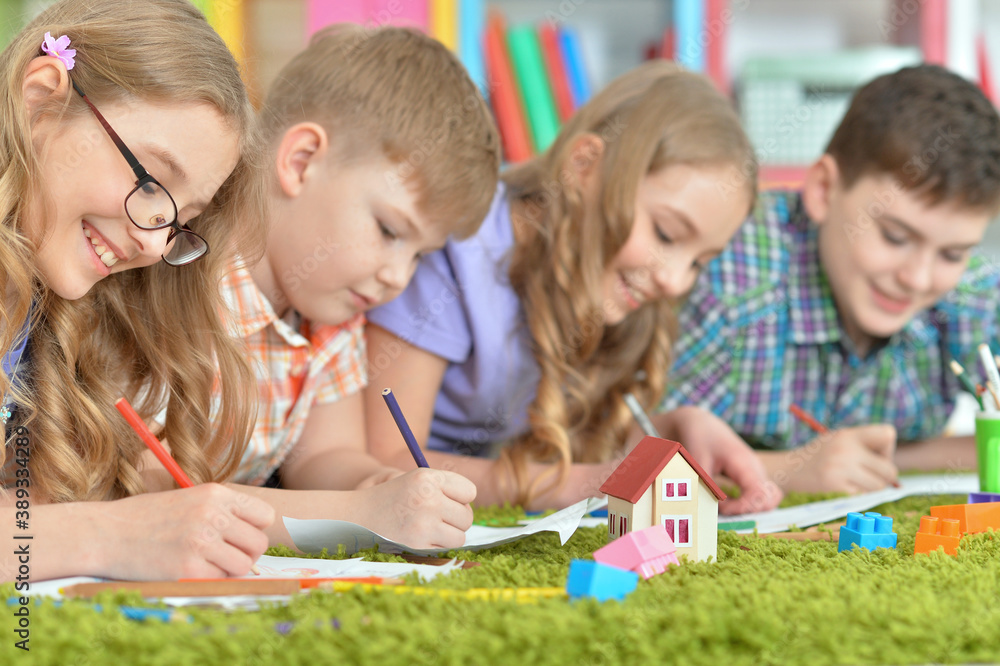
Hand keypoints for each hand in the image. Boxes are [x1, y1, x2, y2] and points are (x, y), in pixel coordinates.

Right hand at [99, 484, 273, 579]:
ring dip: (229, 569)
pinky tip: (189, 570)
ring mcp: (202, 541)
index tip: (239, 537)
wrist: (103, 533)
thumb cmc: (144, 517)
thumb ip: (220, 510)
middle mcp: (213, 515)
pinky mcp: (189, 568)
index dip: (254, 530)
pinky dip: (210, 580)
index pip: (264, 515)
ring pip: (244, 565)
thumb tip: (253, 533)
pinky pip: (221, 580)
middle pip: (259, 543)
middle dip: (246, 554)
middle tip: (224, 556)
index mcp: (215, 494)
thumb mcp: (188, 498)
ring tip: (206, 564)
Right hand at [352, 468, 475, 548]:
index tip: (445, 501)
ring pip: (460, 536)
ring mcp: (423, 524)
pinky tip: (419, 539)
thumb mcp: (416, 480)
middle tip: (435, 518)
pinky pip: (446, 550)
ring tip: (427, 529)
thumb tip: (472, 504)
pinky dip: (436, 548)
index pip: (469, 491)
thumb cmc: (393, 499)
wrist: (356, 518)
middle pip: (467, 517)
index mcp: (427, 477)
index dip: (459, 498)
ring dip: (448, 536)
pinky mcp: (418, 546)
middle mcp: (427, 498)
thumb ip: (446, 488)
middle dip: (454, 520)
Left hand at [652, 407, 782, 514]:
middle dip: (750, 512)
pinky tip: (729, 505)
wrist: (702, 425)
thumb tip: (713, 513)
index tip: (722, 510)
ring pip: (769, 499)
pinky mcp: (752, 477)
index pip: (758, 494)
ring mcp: (756, 473)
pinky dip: (749, 505)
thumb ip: (706, 487)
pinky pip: (760, 497)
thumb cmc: (700, 441)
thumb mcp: (697, 463)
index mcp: (744, 463)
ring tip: (726, 508)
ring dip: (751, 510)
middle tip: (725, 511)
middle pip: (770, 500)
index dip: (743, 508)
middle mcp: (755, 469)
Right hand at [767, 424, 897, 493]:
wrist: (788, 468)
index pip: (888, 434)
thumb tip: (893, 469)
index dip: (887, 449)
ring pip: (879, 485)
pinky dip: (856, 493)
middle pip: (890, 468)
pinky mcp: (835, 484)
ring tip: (856, 481)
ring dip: (872, 487)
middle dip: (885, 476)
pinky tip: (842, 486)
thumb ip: (862, 445)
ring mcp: (840, 466)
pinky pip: (862, 494)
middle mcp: (846, 448)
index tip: (874, 455)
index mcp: (849, 433)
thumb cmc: (818, 455)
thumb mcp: (838, 439)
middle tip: (870, 475)